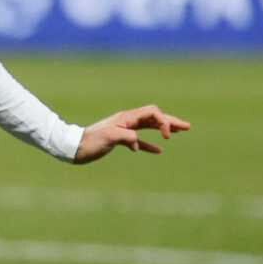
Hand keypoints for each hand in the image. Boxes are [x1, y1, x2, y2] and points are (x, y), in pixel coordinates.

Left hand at [73, 104, 190, 163]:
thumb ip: (126, 137)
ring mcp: (124, 129)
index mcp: (126, 118)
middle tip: (188, 127)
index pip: (152, 113)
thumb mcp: (109, 138)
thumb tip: (137, 143)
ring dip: (164, 129)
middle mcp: (127, 120)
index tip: (167, 137)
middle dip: (171, 121)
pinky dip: (150, 144)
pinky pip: (140, 140)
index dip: (163, 122)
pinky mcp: (120, 140)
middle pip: (154, 117)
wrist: (74, 148)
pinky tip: (159, 151)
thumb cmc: (90, 142)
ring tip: (180, 132)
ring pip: (149, 126)